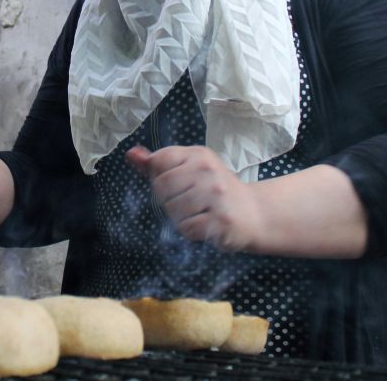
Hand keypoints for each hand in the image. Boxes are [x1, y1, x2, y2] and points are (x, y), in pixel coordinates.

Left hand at [125, 145, 262, 251]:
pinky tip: (205, 225)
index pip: (158, 161)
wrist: (255, 214)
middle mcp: (208, 171)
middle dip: (169, 200)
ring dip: (181, 217)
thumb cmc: (215, 191)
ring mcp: (216, 196)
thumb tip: (131, 154)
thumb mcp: (189, 169)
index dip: (160, 177)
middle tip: (190, 202)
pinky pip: (186, 228)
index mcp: (199, 155)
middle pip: (161, 187)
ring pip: (172, 210)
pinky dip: (191, 231)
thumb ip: (158, 163)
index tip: (178, 183)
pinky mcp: (221, 220)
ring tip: (199, 213)